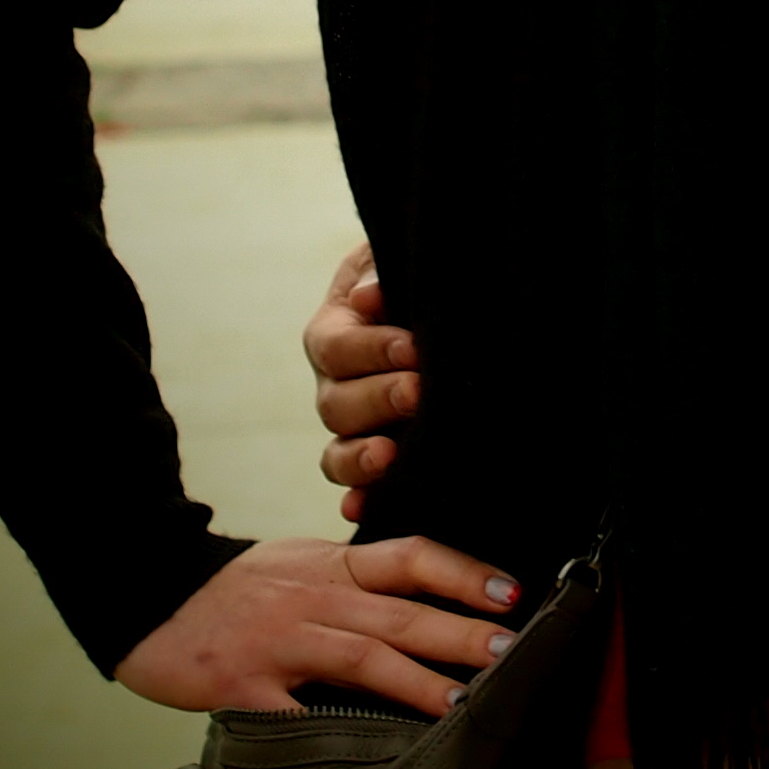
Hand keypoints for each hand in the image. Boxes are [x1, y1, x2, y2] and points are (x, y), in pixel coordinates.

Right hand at [112, 532, 523, 715]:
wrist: (150, 595)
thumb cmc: (234, 587)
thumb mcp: (301, 563)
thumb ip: (353, 577)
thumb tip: (420, 594)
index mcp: (331, 565)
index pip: (409, 557)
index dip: (461, 572)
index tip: (508, 590)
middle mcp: (313, 597)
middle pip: (397, 612)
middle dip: (457, 631)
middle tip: (506, 646)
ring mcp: (279, 641)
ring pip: (359, 656)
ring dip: (415, 679)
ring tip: (459, 698)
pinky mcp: (244, 684)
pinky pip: (293, 710)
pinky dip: (328, 724)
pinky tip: (364, 742)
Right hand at [307, 239, 416, 519]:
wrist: (436, 306)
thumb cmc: (409, 278)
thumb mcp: (392, 260)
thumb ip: (377, 273)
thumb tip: (370, 297)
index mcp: (333, 336)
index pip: (338, 348)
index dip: (371, 350)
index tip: (412, 347)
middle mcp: (335, 387)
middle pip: (336, 405)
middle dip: (378, 399)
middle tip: (417, 393)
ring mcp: (351, 428)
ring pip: (337, 452)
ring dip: (359, 457)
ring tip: (389, 455)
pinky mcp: (375, 458)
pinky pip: (355, 487)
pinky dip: (357, 499)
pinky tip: (362, 508)